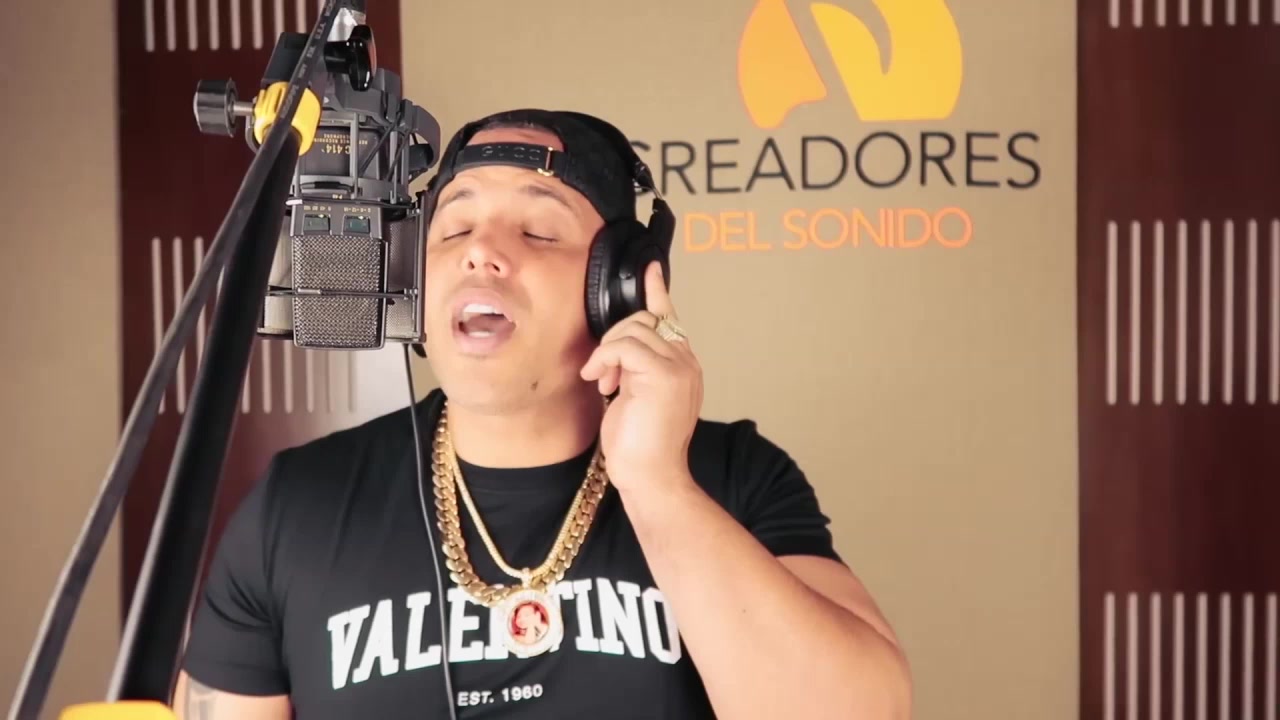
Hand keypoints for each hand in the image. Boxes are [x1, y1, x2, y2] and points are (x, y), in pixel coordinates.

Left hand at [580, 261, 702, 494]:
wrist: (650, 477)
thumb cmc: (639, 446)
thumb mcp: (634, 397)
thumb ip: (634, 368)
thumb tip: (616, 351)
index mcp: (682, 366)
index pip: (669, 318)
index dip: (657, 291)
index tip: (649, 269)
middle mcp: (686, 361)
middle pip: (643, 319)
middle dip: (613, 338)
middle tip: (601, 374)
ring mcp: (679, 366)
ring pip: (633, 328)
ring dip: (607, 352)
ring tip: (602, 381)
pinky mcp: (665, 374)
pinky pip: (625, 345)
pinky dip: (605, 359)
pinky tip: (601, 381)